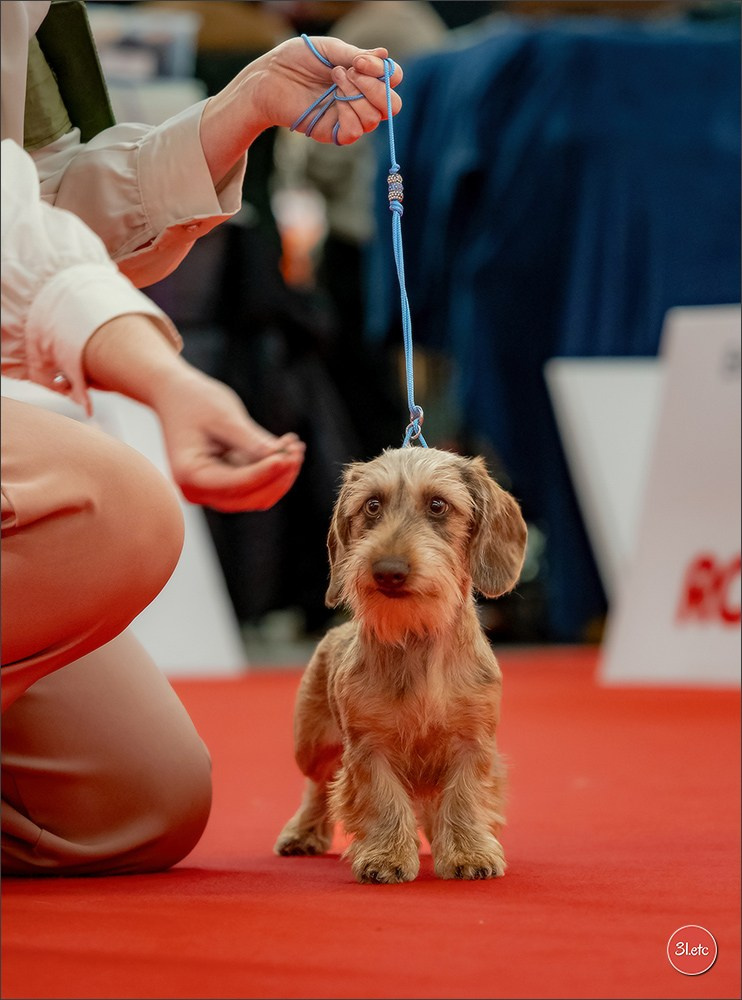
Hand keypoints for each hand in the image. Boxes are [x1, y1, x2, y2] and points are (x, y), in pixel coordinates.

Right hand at [150, 367, 305, 512]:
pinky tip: (287, 446)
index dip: (265, 472)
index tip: (289, 457)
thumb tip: (280, 459)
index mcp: (189, 475)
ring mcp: (212, 490)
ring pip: (257, 495)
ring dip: (280, 474)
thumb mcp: (224, 416)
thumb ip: (251, 441)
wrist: (175, 395)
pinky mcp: (226, 483)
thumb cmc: (194, 400)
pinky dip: (273, 469)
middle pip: (249, 496)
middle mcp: (198, 491)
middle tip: (298, 450)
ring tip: (295, 446)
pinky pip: (256, 485)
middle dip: (277, 476)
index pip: (235, 483)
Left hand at [257, 36, 403, 144]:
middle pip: (392, 106)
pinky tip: (332, 100)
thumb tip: (385, 54)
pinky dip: (348, 115)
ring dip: (355, 96)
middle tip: (349, 72)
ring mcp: (348, 118)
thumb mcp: (330, 50)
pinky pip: (354, 132)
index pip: (393, 80)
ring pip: (373, 119)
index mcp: (363, 78)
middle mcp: (360, 99)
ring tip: (334, 80)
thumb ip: (357, 55)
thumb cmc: (296, 59)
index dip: (385, 71)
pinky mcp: (333, 133)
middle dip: (376, 88)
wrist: (269, 76)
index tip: (359, 61)